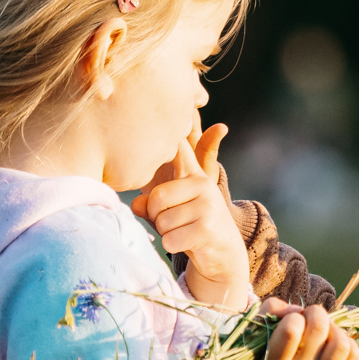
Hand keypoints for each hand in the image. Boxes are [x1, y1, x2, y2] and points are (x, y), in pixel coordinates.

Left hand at [130, 123, 250, 310]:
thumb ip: (149, 203)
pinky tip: (190, 244)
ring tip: (184, 233)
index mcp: (191, 173)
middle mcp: (201, 183)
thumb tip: (137, 205)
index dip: (183, 125)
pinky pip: (171, 239)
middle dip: (158, 218)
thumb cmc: (187, 227)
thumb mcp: (168, 210)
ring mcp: (207, 205)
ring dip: (167, 234)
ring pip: (163, 222)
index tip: (187, 104)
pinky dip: (174, 246)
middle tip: (175, 223)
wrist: (221, 255)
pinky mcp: (208, 227)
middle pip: (156, 199)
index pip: (181, 147)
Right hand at [206, 300, 358, 359]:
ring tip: (323, 331)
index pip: (291, 330)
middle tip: (310, 317)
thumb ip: (270, 312)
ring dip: (334, 328)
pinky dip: (346, 342)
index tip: (290, 321)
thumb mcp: (254, 339)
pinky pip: (354, 356)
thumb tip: (299, 308)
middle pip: (319, 329)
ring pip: (341, 344)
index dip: (294, 316)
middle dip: (316, 313)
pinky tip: (332, 343)